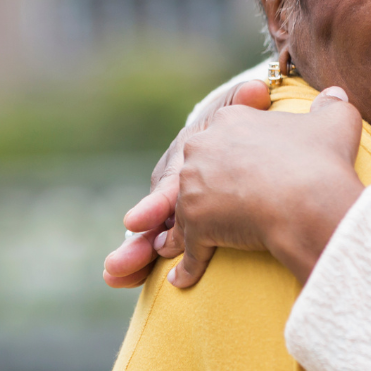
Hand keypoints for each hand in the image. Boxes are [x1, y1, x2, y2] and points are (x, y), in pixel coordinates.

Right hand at [102, 78, 270, 287]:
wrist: (235, 138)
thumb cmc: (236, 123)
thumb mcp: (240, 109)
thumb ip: (245, 101)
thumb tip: (256, 91)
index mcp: (185, 156)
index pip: (171, 183)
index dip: (157, 203)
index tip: (139, 220)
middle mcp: (173, 181)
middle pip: (154, 213)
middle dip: (139, 237)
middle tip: (118, 260)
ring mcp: (173, 204)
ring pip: (149, 231)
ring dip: (132, 252)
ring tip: (114, 273)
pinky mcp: (181, 223)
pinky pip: (159, 244)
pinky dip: (138, 264)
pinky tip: (119, 279)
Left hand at [164, 87, 364, 288]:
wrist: (310, 202)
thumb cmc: (322, 160)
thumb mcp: (338, 120)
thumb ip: (332, 104)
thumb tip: (335, 94)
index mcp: (231, 119)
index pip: (227, 134)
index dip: (239, 154)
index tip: (250, 171)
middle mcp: (204, 148)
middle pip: (201, 169)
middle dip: (209, 188)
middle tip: (228, 208)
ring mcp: (193, 187)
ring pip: (189, 210)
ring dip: (193, 229)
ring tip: (205, 246)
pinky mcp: (195, 225)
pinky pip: (188, 249)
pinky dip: (188, 265)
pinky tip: (185, 280)